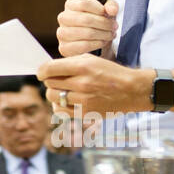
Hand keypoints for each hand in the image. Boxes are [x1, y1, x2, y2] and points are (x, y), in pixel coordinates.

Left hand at [38, 54, 152, 117]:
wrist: (131, 91)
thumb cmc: (111, 73)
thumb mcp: (92, 60)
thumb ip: (70, 63)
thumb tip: (49, 69)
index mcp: (83, 67)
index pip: (50, 69)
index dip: (41, 71)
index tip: (42, 72)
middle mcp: (81, 83)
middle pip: (50, 83)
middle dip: (50, 80)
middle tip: (58, 80)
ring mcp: (83, 100)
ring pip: (53, 97)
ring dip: (54, 93)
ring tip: (63, 90)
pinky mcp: (85, 113)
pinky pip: (60, 110)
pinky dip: (59, 105)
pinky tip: (66, 101)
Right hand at [56, 0, 119, 57]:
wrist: (94, 40)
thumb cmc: (99, 22)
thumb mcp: (107, 10)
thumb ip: (111, 6)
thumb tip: (112, 10)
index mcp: (71, 4)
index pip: (84, 3)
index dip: (100, 9)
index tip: (109, 14)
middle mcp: (63, 17)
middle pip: (86, 19)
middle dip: (104, 24)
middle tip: (114, 27)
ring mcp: (62, 33)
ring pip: (86, 33)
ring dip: (102, 34)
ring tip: (110, 35)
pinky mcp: (64, 48)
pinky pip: (83, 46)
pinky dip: (96, 44)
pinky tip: (102, 42)